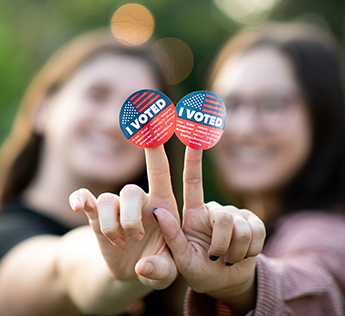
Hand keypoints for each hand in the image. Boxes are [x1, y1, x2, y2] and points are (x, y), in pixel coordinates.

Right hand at [69, 145, 178, 289]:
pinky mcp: (97, 218)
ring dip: (110, 224)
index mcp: (162, 205)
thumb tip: (143, 266)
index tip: (154, 124)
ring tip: (118, 243)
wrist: (134, 271)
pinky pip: (86, 200)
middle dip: (129, 217)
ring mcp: (117, 208)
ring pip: (107, 200)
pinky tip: (77, 205)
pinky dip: (80, 199)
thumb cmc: (159, 264)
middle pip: (130, 190)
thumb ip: (161, 270)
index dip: (156, 150)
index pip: (160, 171)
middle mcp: (139, 201)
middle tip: (136, 237)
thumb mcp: (167, 272)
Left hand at [153, 147, 265, 311]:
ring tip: (227, 258)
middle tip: (215, 257)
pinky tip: (243, 255)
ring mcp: (235, 214)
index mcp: (193, 214)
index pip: (193, 182)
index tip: (193, 135)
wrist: (227, 282)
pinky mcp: (254, 221)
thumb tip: (157, 211)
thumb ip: (171, 238)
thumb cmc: (200, 271)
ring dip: (235, 251)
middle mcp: (214, 209)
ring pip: (242, 227)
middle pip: (223, 217)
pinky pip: (258, 232)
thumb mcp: (182, 259)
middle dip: (221, 244)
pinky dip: (250, 251)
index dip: (193, 159)